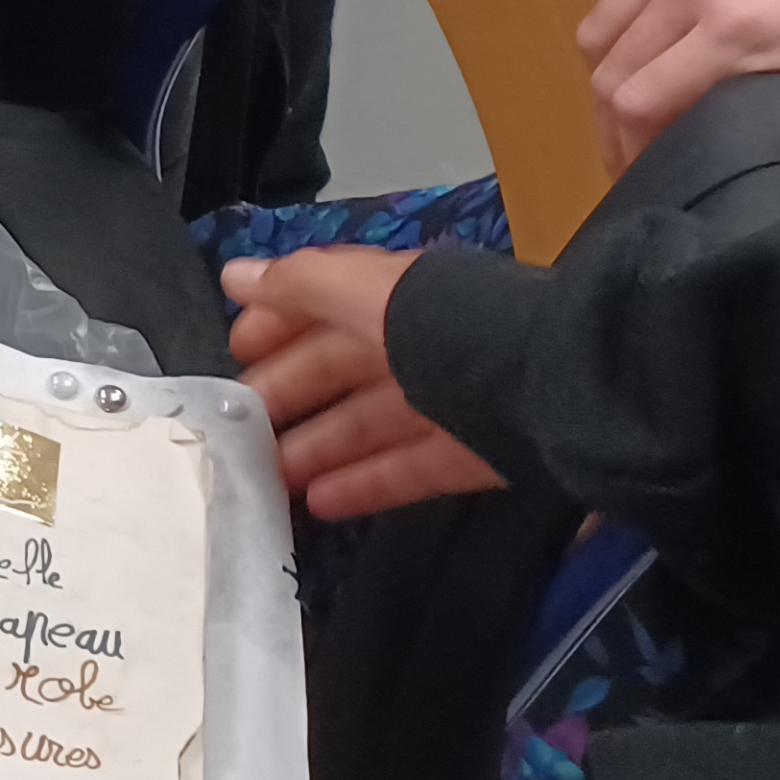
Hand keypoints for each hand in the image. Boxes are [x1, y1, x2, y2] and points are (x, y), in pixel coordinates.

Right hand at [225, 251, 507, 520]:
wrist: (546, 388)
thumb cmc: (441, 329)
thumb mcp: (360, 293)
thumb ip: (297, 285)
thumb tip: (234, 276)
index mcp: (393, 296)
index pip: (324, 304)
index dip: (277, 325)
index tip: (233, 354)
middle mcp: (418, 343)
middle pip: (341, 368)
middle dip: (289, 394)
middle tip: (236, 431)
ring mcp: (447, 401)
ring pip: (368, 422)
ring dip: (318, 447)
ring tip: (269, 477)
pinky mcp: (472, 455)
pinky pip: (408, 468)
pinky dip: (365, 484)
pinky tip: (322, 503)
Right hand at [585, 0, 779, 172]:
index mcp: (737, 28)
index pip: (638, 102)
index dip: (627, 149)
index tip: (639, 175)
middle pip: (608, 68)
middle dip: (611, 120)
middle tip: (632, 143)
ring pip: (599, 24)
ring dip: (612, 65)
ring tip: (639, 87)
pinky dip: (615, 10)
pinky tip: (647, 28)